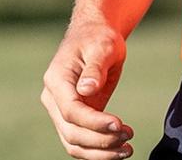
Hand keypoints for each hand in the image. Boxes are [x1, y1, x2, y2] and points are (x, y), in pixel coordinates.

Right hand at [41, 21, 132, 158]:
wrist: (95, 34)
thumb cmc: (98, 37)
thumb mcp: (101, 46)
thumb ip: (95, 68)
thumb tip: (87, 90)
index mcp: (57, 80)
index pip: (71, 111)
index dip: (94, 122)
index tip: (119, 125)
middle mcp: (54, 99)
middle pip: (71, 132)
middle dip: (100, 140)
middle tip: (128, 138)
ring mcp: (62, 110)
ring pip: (74, 143)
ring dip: (100, 152)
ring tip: (127, 149)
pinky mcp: (74, 117)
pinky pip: (82, 140)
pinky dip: (98, 150)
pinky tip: (119, 150)